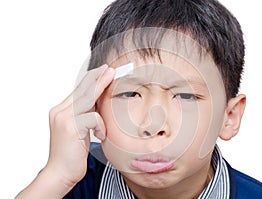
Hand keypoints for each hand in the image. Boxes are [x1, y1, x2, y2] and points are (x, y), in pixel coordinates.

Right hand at [46, 65, 114, 187]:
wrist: (60, 173)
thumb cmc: (72, 152)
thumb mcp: (80, 129)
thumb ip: (86, 114)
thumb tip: (100, 102)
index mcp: (62, 110)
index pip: (78, 90)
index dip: (92, 78)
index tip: (104, 70)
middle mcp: (60, 111)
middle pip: (82, 89)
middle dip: (98, 77)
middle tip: (110, 67)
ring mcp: (63, 118)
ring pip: (86, 97)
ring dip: (101, 86)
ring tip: (112, 76)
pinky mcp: (70, 127)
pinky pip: (92, 118)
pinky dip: (101, 125)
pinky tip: (101, 136)